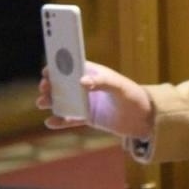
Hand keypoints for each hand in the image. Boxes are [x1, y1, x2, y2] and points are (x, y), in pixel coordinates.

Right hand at [38, 60, 155, 136]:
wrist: (145, 119)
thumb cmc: (134, 97)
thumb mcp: (120, 87)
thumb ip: (102, 82)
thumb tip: (81, 81)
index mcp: (93, 74)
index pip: (72, 67)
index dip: (58, 67)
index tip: (46, 70)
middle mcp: (86, 87)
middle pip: (62, 84)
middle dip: (50, 85)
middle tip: (44, 88)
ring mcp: (85, 102)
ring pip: (62, 101)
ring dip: (50, 101)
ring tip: (42, 103)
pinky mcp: (86, 118)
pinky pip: (69, 119)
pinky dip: (59, 121)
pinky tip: (50, 122)